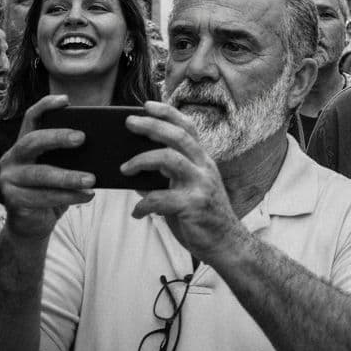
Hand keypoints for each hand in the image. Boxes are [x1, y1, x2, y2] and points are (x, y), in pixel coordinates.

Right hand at [0, 94, 94, 239]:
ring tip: (92, 179)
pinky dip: (67, 196)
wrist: (33, 224)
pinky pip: (41, 197)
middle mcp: (12, 158)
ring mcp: (8, 179)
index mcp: (25, 144)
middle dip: (58, 137)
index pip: (31, 118)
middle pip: (32, 141)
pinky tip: (87, 196)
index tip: (66, 100)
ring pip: (39, 173)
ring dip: (68, 176)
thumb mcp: (62, 167)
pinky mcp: (12, 199)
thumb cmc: (53, 189)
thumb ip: (72, 154)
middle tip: (82, 138)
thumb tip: (107, 142)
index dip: (46, 106)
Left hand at [121, 102, 242, 262]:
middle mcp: (204, 168)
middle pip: (178, 136)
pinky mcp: (194, 206)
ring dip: (142, 160)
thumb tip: (136, 173)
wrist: (227, 244)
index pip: (188, 128)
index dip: (168, 113)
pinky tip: (137, 213)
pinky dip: (144, 204)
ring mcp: (201, 185)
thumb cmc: (203, 217)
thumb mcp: (186, 192)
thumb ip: (166, 179)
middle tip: (129, 122)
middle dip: (152, 126)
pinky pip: (161, 199)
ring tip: (124, 168)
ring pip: (170, 159)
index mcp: (203, 161)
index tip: (147, 105)